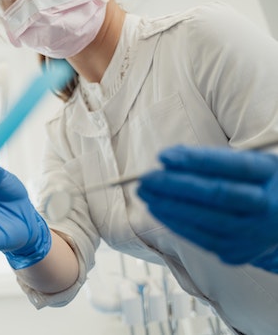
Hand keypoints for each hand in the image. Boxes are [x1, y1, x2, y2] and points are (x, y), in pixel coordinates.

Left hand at [138, 145, 277, 270]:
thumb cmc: (256, 185)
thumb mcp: (248, 163)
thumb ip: (212, 159)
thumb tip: (167, 160)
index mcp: (273, 177)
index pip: (234, 166)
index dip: (197, 161)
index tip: (163, 156)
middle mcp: (269, 208)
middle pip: (218, 195)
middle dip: (176, 185)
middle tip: (145, 177)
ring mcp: (254, 234)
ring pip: (207, 220)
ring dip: (169, 206)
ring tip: (145, 192)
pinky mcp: (237, 254)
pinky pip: (201, 239)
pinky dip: (176, 223)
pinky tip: (158, 209)